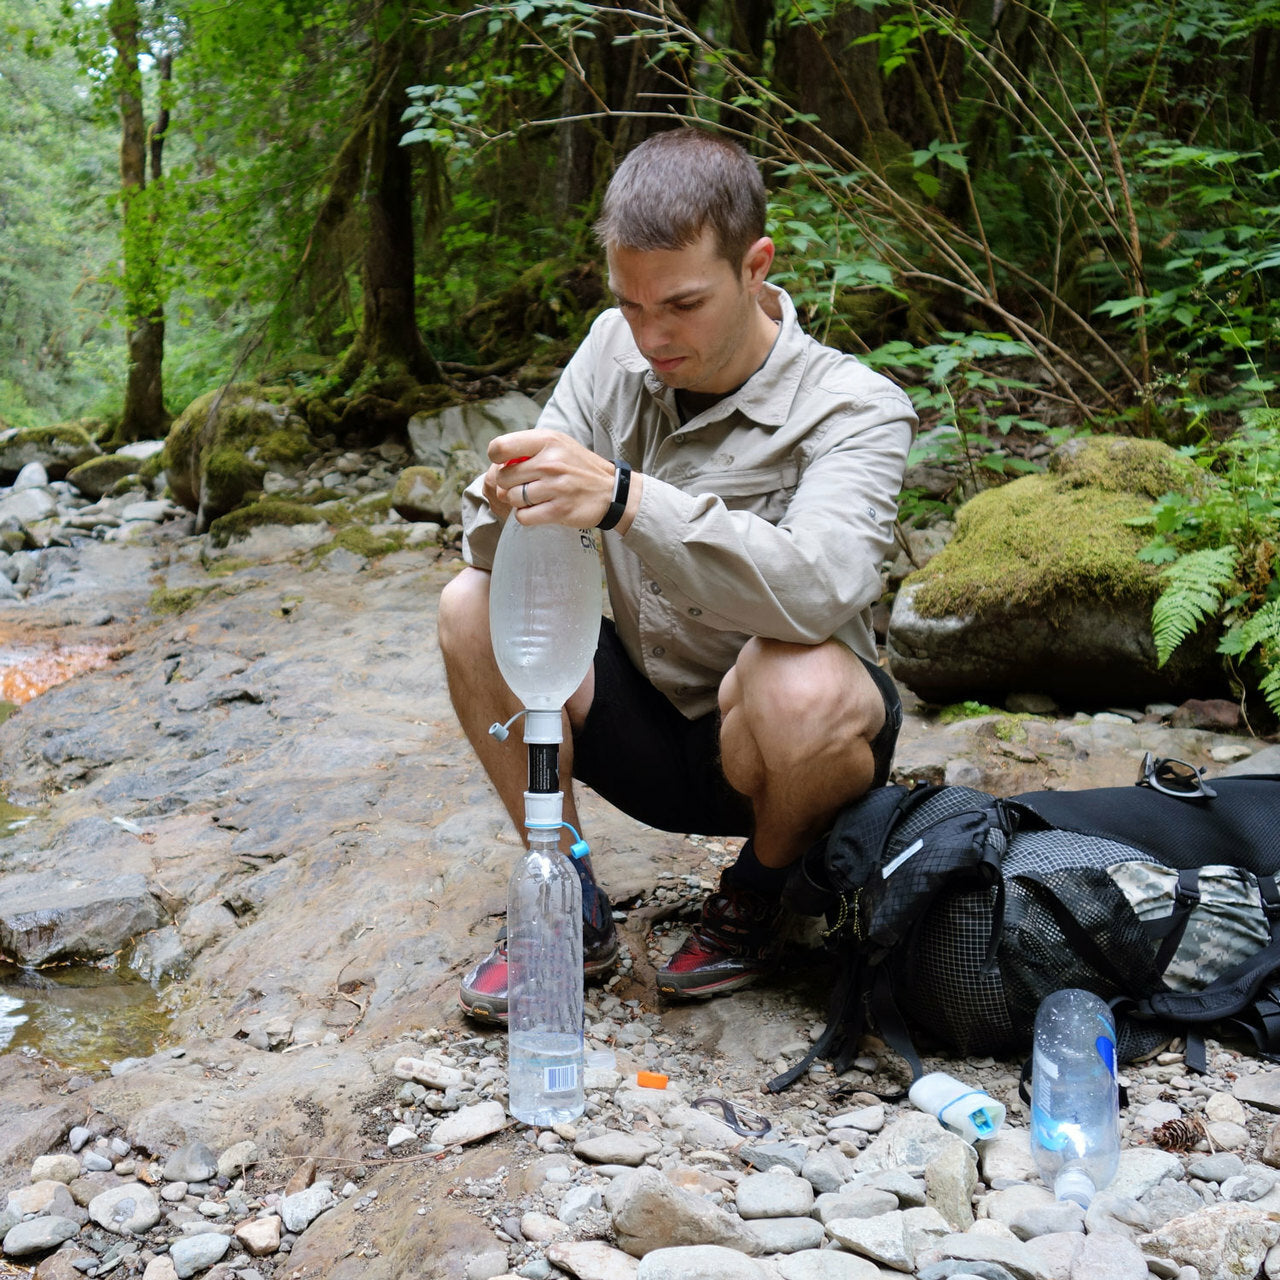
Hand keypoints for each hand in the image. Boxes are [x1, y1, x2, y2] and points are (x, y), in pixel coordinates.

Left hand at [485, 429, 621, 528]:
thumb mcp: (557, 444)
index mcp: (547, 440)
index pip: (501, 447)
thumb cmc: (576, 466)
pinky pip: (523, 516)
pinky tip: (537, 510)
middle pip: (504, 477)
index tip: (506, 463)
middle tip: (523, 485)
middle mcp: (550, 462)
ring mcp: (555, 487)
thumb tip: (497, 464)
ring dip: (518, 502)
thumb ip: (527, 448)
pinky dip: (525, 516)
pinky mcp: (559, 510)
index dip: (496, 457)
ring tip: (533, 498)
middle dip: (508, 484)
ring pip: (512, 498)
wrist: (611, 491)